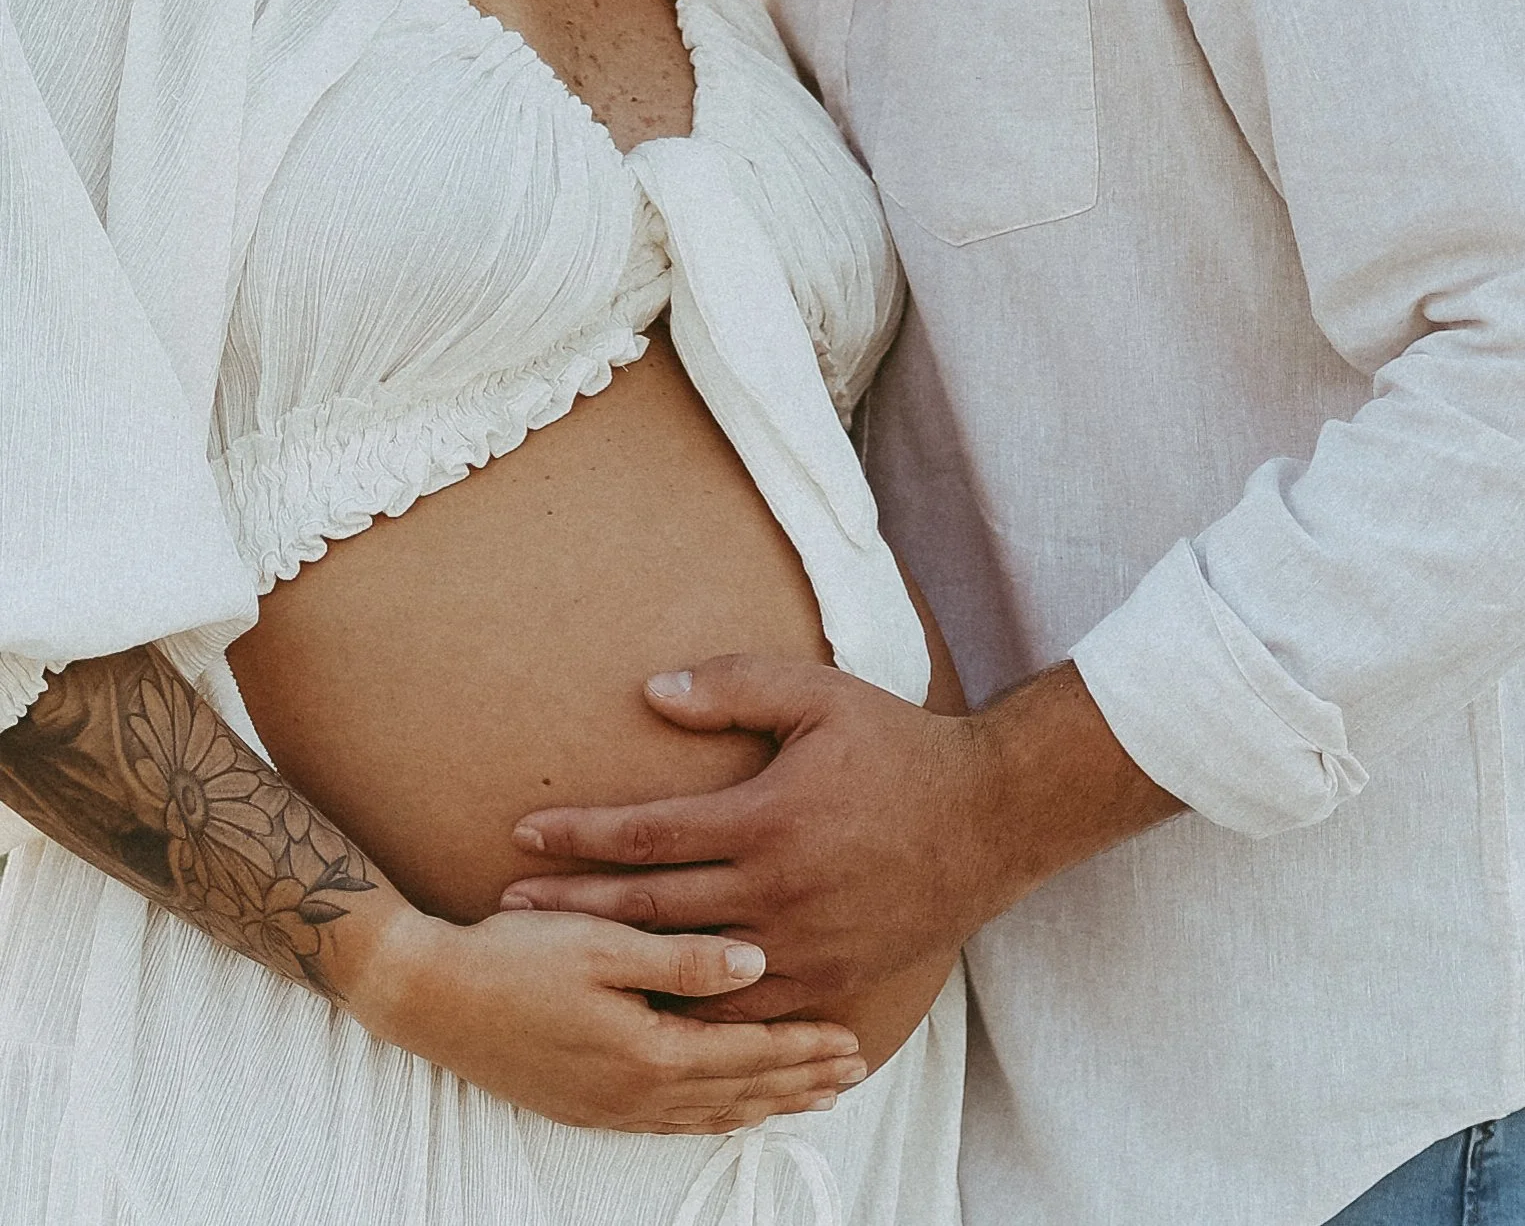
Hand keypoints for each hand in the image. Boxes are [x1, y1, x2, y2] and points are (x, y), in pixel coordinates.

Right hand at [347, 900, 866, 1132]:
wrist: (430, 996)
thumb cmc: (514, 955)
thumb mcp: (603, 941)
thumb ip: (683, 957)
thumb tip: (758, 962)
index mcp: (648, 1051)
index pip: (747, 1054)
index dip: (802, 1048)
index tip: (851, 1040)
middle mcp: (635, 1093)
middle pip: (738, 1094)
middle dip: (798, 1083)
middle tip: (851, 1073)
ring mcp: (608, 1107)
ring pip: (708, 1115)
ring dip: (763, 1104)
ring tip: (808, 1096)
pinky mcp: (585, 1106)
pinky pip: (670, 1122)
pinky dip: (714, 1116)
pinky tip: (726, 1108)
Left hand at [501, 658, 1181, 1023]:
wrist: (988, 818)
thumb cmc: (897, 746)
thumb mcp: (818, 694)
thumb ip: (732, 685)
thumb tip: (651, 693)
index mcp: (765, 821)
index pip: (647, 834)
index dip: (579, 836)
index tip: (523, 833)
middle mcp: (776, 893)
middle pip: (650, 908)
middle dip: (573, 907)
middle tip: (506, 909)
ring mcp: (802, 947)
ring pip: (689, 974)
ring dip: (620, 968)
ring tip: (562, 965)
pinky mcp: (829, 982)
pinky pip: (745, 1011)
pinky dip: (692, 1012)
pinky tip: (650, 1011)